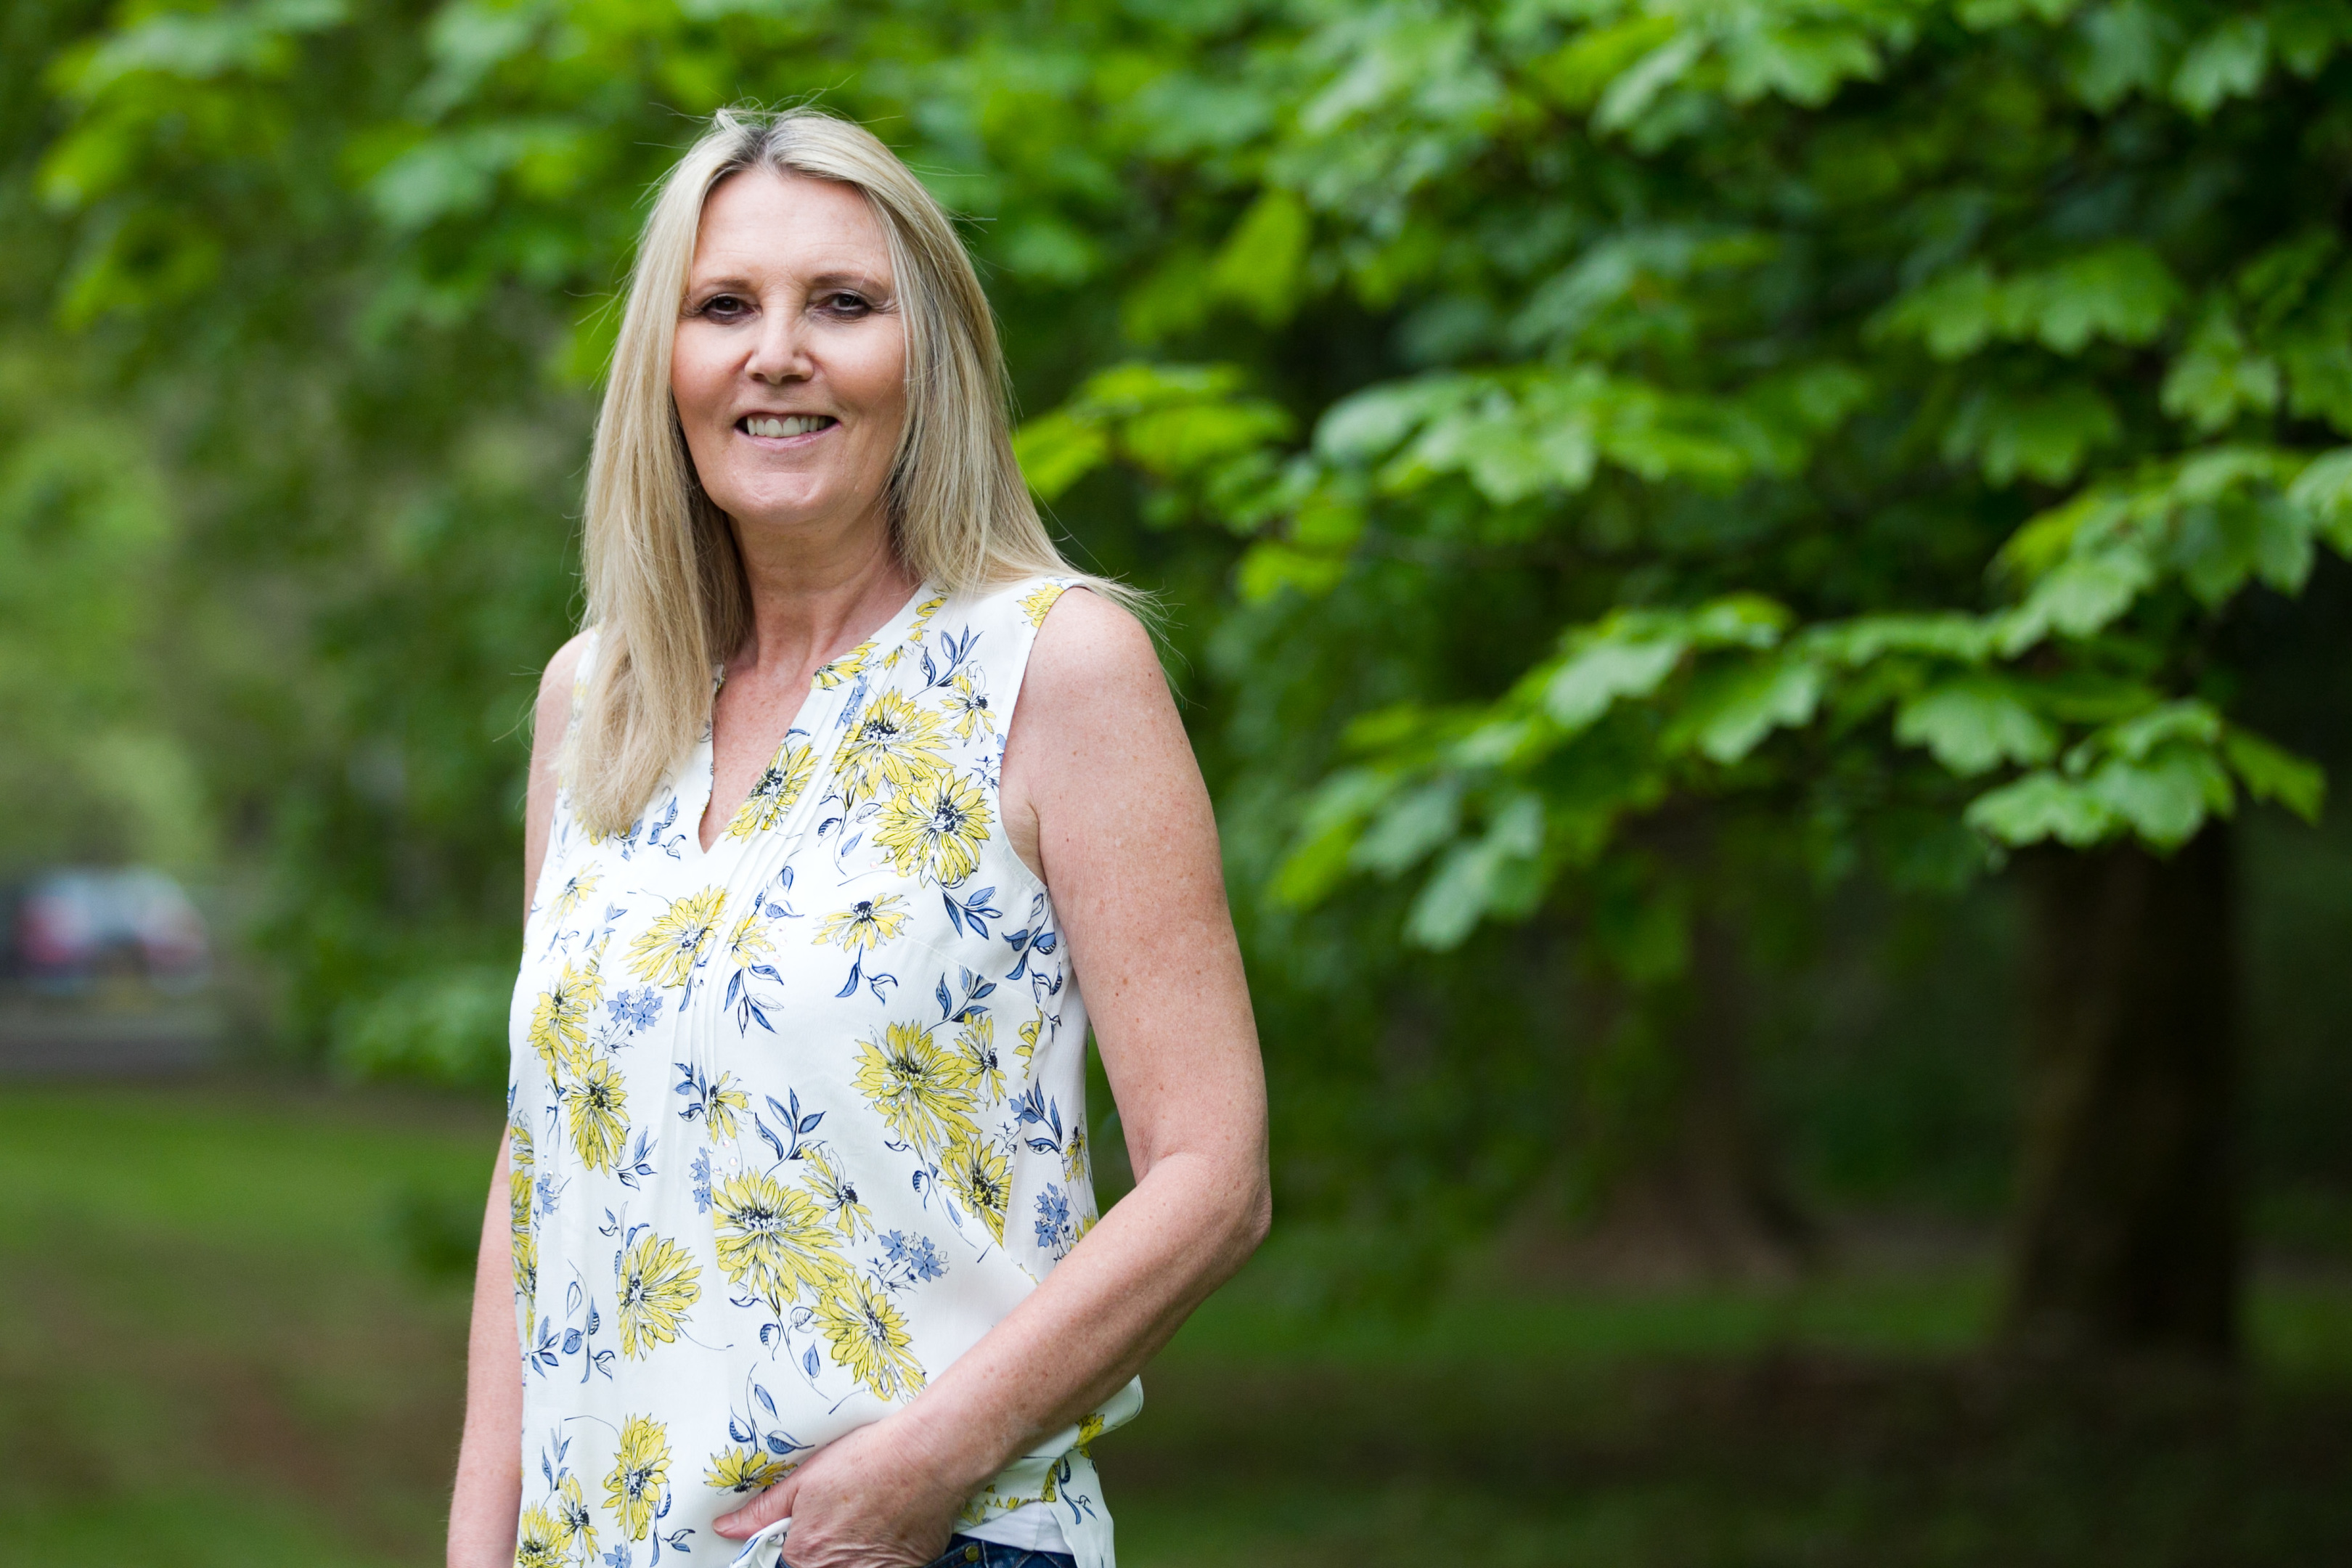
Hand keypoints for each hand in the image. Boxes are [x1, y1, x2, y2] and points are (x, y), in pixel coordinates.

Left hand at [712, 1415, 966, 1567]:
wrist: (928, 1455)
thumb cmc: (871, 1459)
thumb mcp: (806, 1478)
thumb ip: (763, 1510)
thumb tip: (727, 1526)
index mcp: (805, 1553)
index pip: (788, 1560)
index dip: (800, 1540)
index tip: (818, 1526)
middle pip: (821, 1565)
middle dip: (829, 1544)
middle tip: (848, 1511)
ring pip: (853, 1566)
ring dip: (858, 1549)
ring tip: (872, 1512)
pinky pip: (884, 1566)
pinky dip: (885, 1551)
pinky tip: (892, 1521)